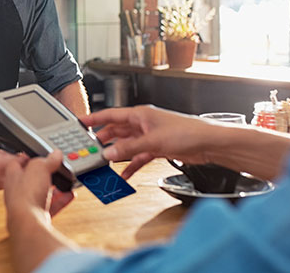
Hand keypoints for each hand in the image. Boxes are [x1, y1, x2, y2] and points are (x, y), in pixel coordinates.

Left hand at [4, 150, 74, 225]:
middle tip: (55, 169)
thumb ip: (48, 160)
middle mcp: (17, 191)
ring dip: (54, 188)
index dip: (29, 157)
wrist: (28, 223)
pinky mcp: (37, 217)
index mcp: (12, 175)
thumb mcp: (39, 167)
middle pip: (31, 179)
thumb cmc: (26, 194)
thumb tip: (55, 154)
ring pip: (41, 193)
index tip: (40, 155)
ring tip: (65, 182)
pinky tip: (69, 195)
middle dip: (45, 174)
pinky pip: (51, 206)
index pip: (18, 162)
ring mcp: (27, 205)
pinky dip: (61, 200)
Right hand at [81, 105, 212, 178]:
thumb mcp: (153, 141)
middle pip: (117, 131)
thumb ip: (129, 148)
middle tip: (89, 148)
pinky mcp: (157, 148)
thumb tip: (109, 152)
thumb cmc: (188, 132)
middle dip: (103, 140)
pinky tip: (125, 174)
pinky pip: (138, 156)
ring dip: (117, 154)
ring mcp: (150, 136)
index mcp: (140, 114)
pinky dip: (131, 165)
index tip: (80, 122)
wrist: (209, 143)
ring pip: (127, 145)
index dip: (94, 119)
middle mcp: (143, 123)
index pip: (111, 115)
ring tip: (104, 162)